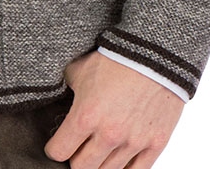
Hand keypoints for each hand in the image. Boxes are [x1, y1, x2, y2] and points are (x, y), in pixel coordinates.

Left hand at [43, 51, 183, 168]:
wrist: (154, 53)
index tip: (56, 146)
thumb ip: (66, 88)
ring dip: (100, 164)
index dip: (54, 149)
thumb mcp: (80, 69)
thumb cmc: (115, 58)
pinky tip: (118, 160)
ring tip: (98, 152)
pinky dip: (125, 168)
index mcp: (85, 116)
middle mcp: (108, 135)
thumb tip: (57, 96)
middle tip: (77, 150)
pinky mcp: (155, 144)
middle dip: (76, 159)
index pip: (59, 152)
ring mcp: (133, 143)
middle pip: (82, 168)